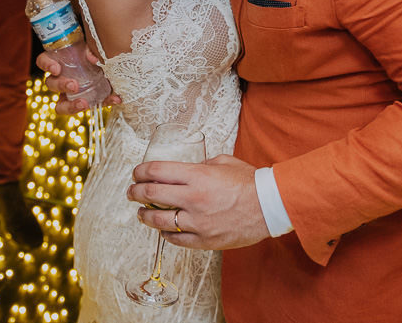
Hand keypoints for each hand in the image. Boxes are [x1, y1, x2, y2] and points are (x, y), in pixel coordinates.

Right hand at [36, 48, 119, 113]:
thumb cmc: (92, 52)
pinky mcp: (87, 101)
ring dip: (71, 106)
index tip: (56, 68)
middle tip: (74, 85)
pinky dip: (105, 102)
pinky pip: (93, 105)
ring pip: (61, 105)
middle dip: (61, 86)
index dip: (47, 65)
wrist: (108, 58)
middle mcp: (60, 79)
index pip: (43, 61)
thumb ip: (90, 51)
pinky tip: (115, 98)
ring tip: (84, 104)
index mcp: (58, 62)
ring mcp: (70, 94)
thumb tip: (93, 59)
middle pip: (51, 84)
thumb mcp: (91, 48)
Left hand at [127, 154, 269, 249]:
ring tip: (141, 213)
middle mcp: (193, 198)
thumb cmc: (249, 182)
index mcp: (197, 176)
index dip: (141, 171)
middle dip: (135, 192)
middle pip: (151, 195)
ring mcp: (198, 222)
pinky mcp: (205, 240)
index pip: (157, 171)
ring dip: (145, 216)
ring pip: (159, 221)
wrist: (270, 206)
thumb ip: (201, 165)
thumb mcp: (223, 162)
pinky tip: (163, 230)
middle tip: (131, 192)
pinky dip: (166, 234)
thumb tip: (186, 171)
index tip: (136, 173)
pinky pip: (177, 239)